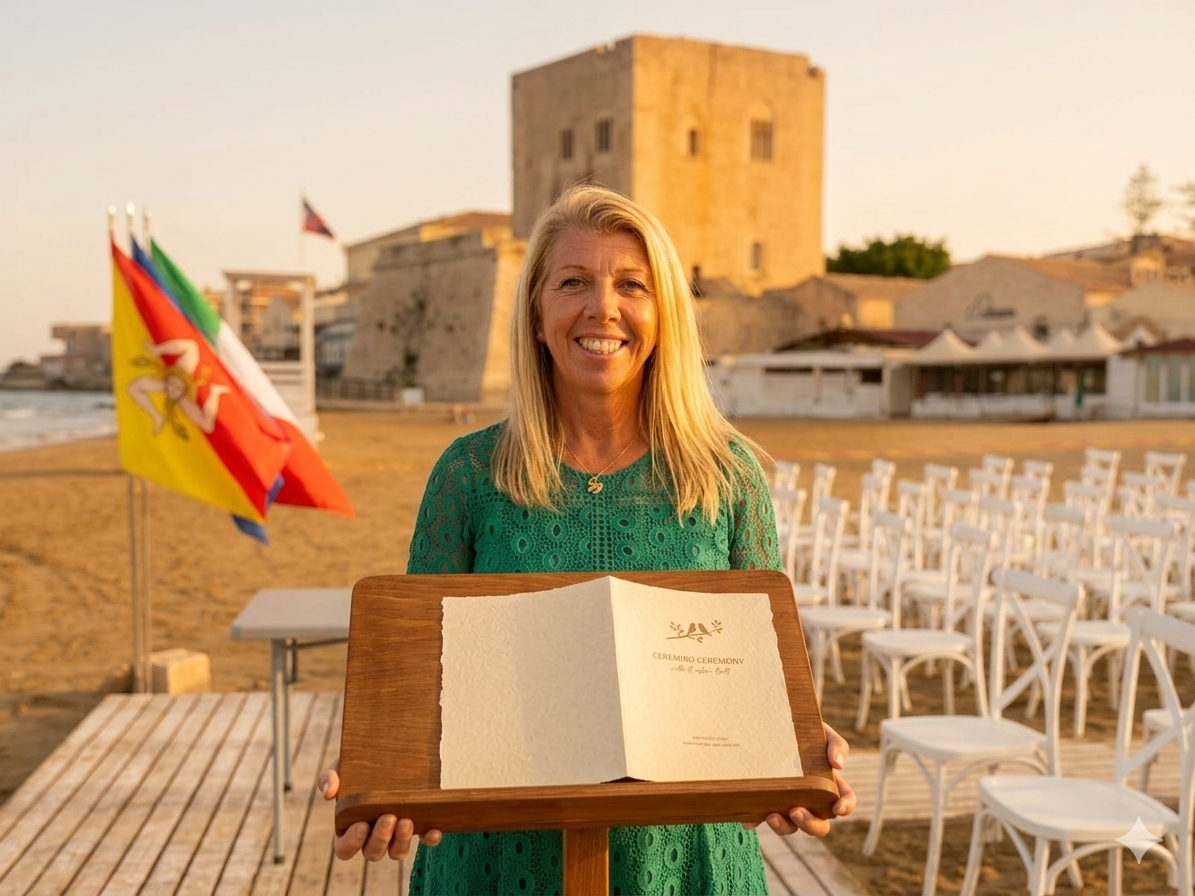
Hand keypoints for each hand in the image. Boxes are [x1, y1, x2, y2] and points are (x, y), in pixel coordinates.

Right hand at [318, 759, 442, 860]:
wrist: (391, 754)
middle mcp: (373, 836)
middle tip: (389, 817)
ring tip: (406, 820)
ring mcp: (397, 834)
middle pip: (372, 853)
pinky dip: (430, 839)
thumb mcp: (343, 767)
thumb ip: (330, 777)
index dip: (351, 843)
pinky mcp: (420, 827)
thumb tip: (329, 793)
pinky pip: (425, 841)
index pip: (344, 849)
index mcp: (350, 827)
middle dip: (380, 838)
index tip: (361, 825)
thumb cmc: (360, 767)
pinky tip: (434, 829)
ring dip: (401, 841)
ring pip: (397, 853)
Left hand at [743, 722, 855, 837]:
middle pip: (819, 825)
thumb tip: (838, 764)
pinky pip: (761, 817)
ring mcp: (789, 803)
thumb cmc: (807, 733)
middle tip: (796, 811)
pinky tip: (748, 821)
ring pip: (791, 827)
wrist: (777, 724)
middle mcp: (811, 800)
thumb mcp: (824, 734)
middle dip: (810, 824)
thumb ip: (836, 745)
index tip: (838, 808)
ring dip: (783, 827)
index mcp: (830, 785)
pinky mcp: (767, 801)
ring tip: (772, 816)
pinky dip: (755, 821)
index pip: (845, 801)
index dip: (845, 808)